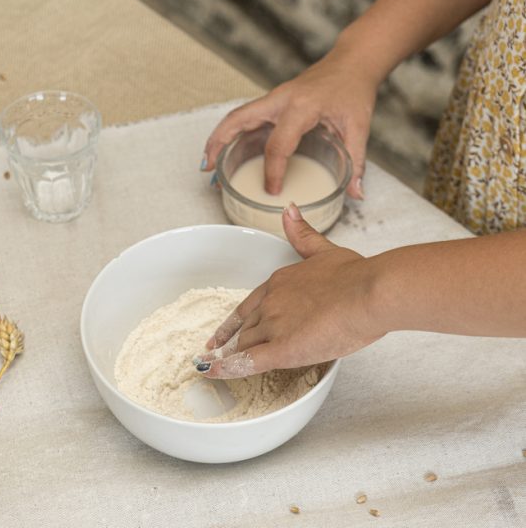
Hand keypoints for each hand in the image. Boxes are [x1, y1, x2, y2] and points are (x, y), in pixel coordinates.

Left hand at [195, 203, 384, 378]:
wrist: (368, 292)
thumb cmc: (355, 275)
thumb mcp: (324, 249)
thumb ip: (302, 235)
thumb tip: (288, 210)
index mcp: (278, 283)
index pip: (247, 306)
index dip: (232, 322)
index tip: (221, 333)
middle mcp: (270, 303)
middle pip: (245, 328)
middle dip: (233, 342)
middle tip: (219, 354)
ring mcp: (274, 325)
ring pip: (245, 345)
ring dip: (230, 356)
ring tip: (219, 367)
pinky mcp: (282, 348)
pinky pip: (248, 362)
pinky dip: (227, 368)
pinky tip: (213, 372)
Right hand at [201, 48, 377, 199]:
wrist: (352, 63)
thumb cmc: (353, 90)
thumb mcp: (359, 128)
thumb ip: (356, 162)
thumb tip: (355, 194)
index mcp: (301, 106)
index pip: (278, 143)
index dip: (272, 170)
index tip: (272, 190)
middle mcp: (280, 100)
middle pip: (238, 120)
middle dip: (219, 144)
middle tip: (208, 170)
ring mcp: (273, 99)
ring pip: (236, 117)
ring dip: (218, 138)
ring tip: (208, 164)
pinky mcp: (272, 102)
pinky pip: (244, 117)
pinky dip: (229, 133)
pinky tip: (226, 150)